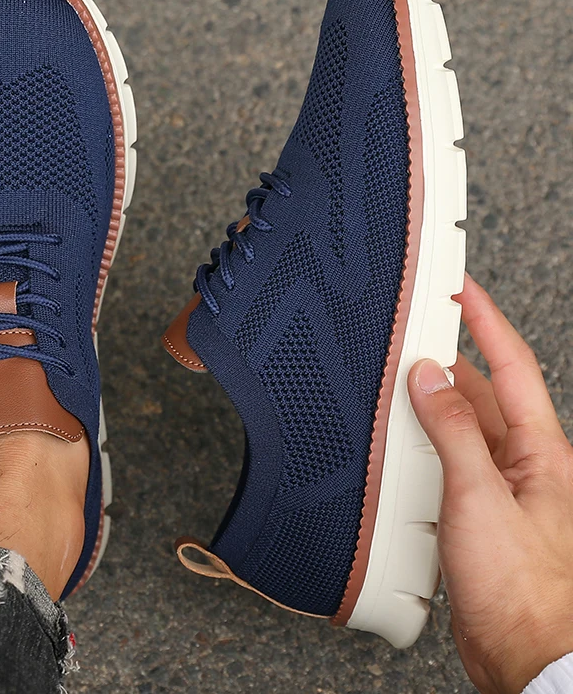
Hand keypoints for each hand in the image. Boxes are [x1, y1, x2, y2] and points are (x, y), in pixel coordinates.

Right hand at [408, 274, 572, 693]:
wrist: (529, 656)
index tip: (461, 287)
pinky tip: (407, 443)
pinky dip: (430, 442)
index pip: (512, 363)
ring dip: (436, 402)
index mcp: (541, 449)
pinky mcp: (482, 513)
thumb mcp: (480, 496)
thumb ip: (453, 430)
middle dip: (452, 358)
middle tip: (416, 331)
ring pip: (467, 425)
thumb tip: (428, 377)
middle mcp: (527, 463)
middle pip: (487, 391)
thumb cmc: (522, 588)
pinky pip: (454, 459)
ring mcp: (505, 488)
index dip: (485, 319)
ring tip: (403, 380)